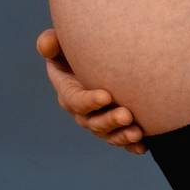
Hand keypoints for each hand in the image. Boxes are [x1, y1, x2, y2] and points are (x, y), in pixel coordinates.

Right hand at [35, 27, 147, 154]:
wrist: (104, 58)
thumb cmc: (82, 47)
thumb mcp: (63, 42)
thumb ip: (52, 42)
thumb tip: (47, 44)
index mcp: (69, 90)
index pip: (75, 100)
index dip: (89, 101)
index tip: (106, 96)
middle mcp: (82, 111)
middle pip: (93, 122)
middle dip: (109, 121)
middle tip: (126, 115)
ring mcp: (99, 120)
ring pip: (108, 134)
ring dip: (121, 135)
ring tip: (137, 132)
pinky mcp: (116, 127)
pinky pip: (121, 139)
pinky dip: (131, 145)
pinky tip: (143, 146)